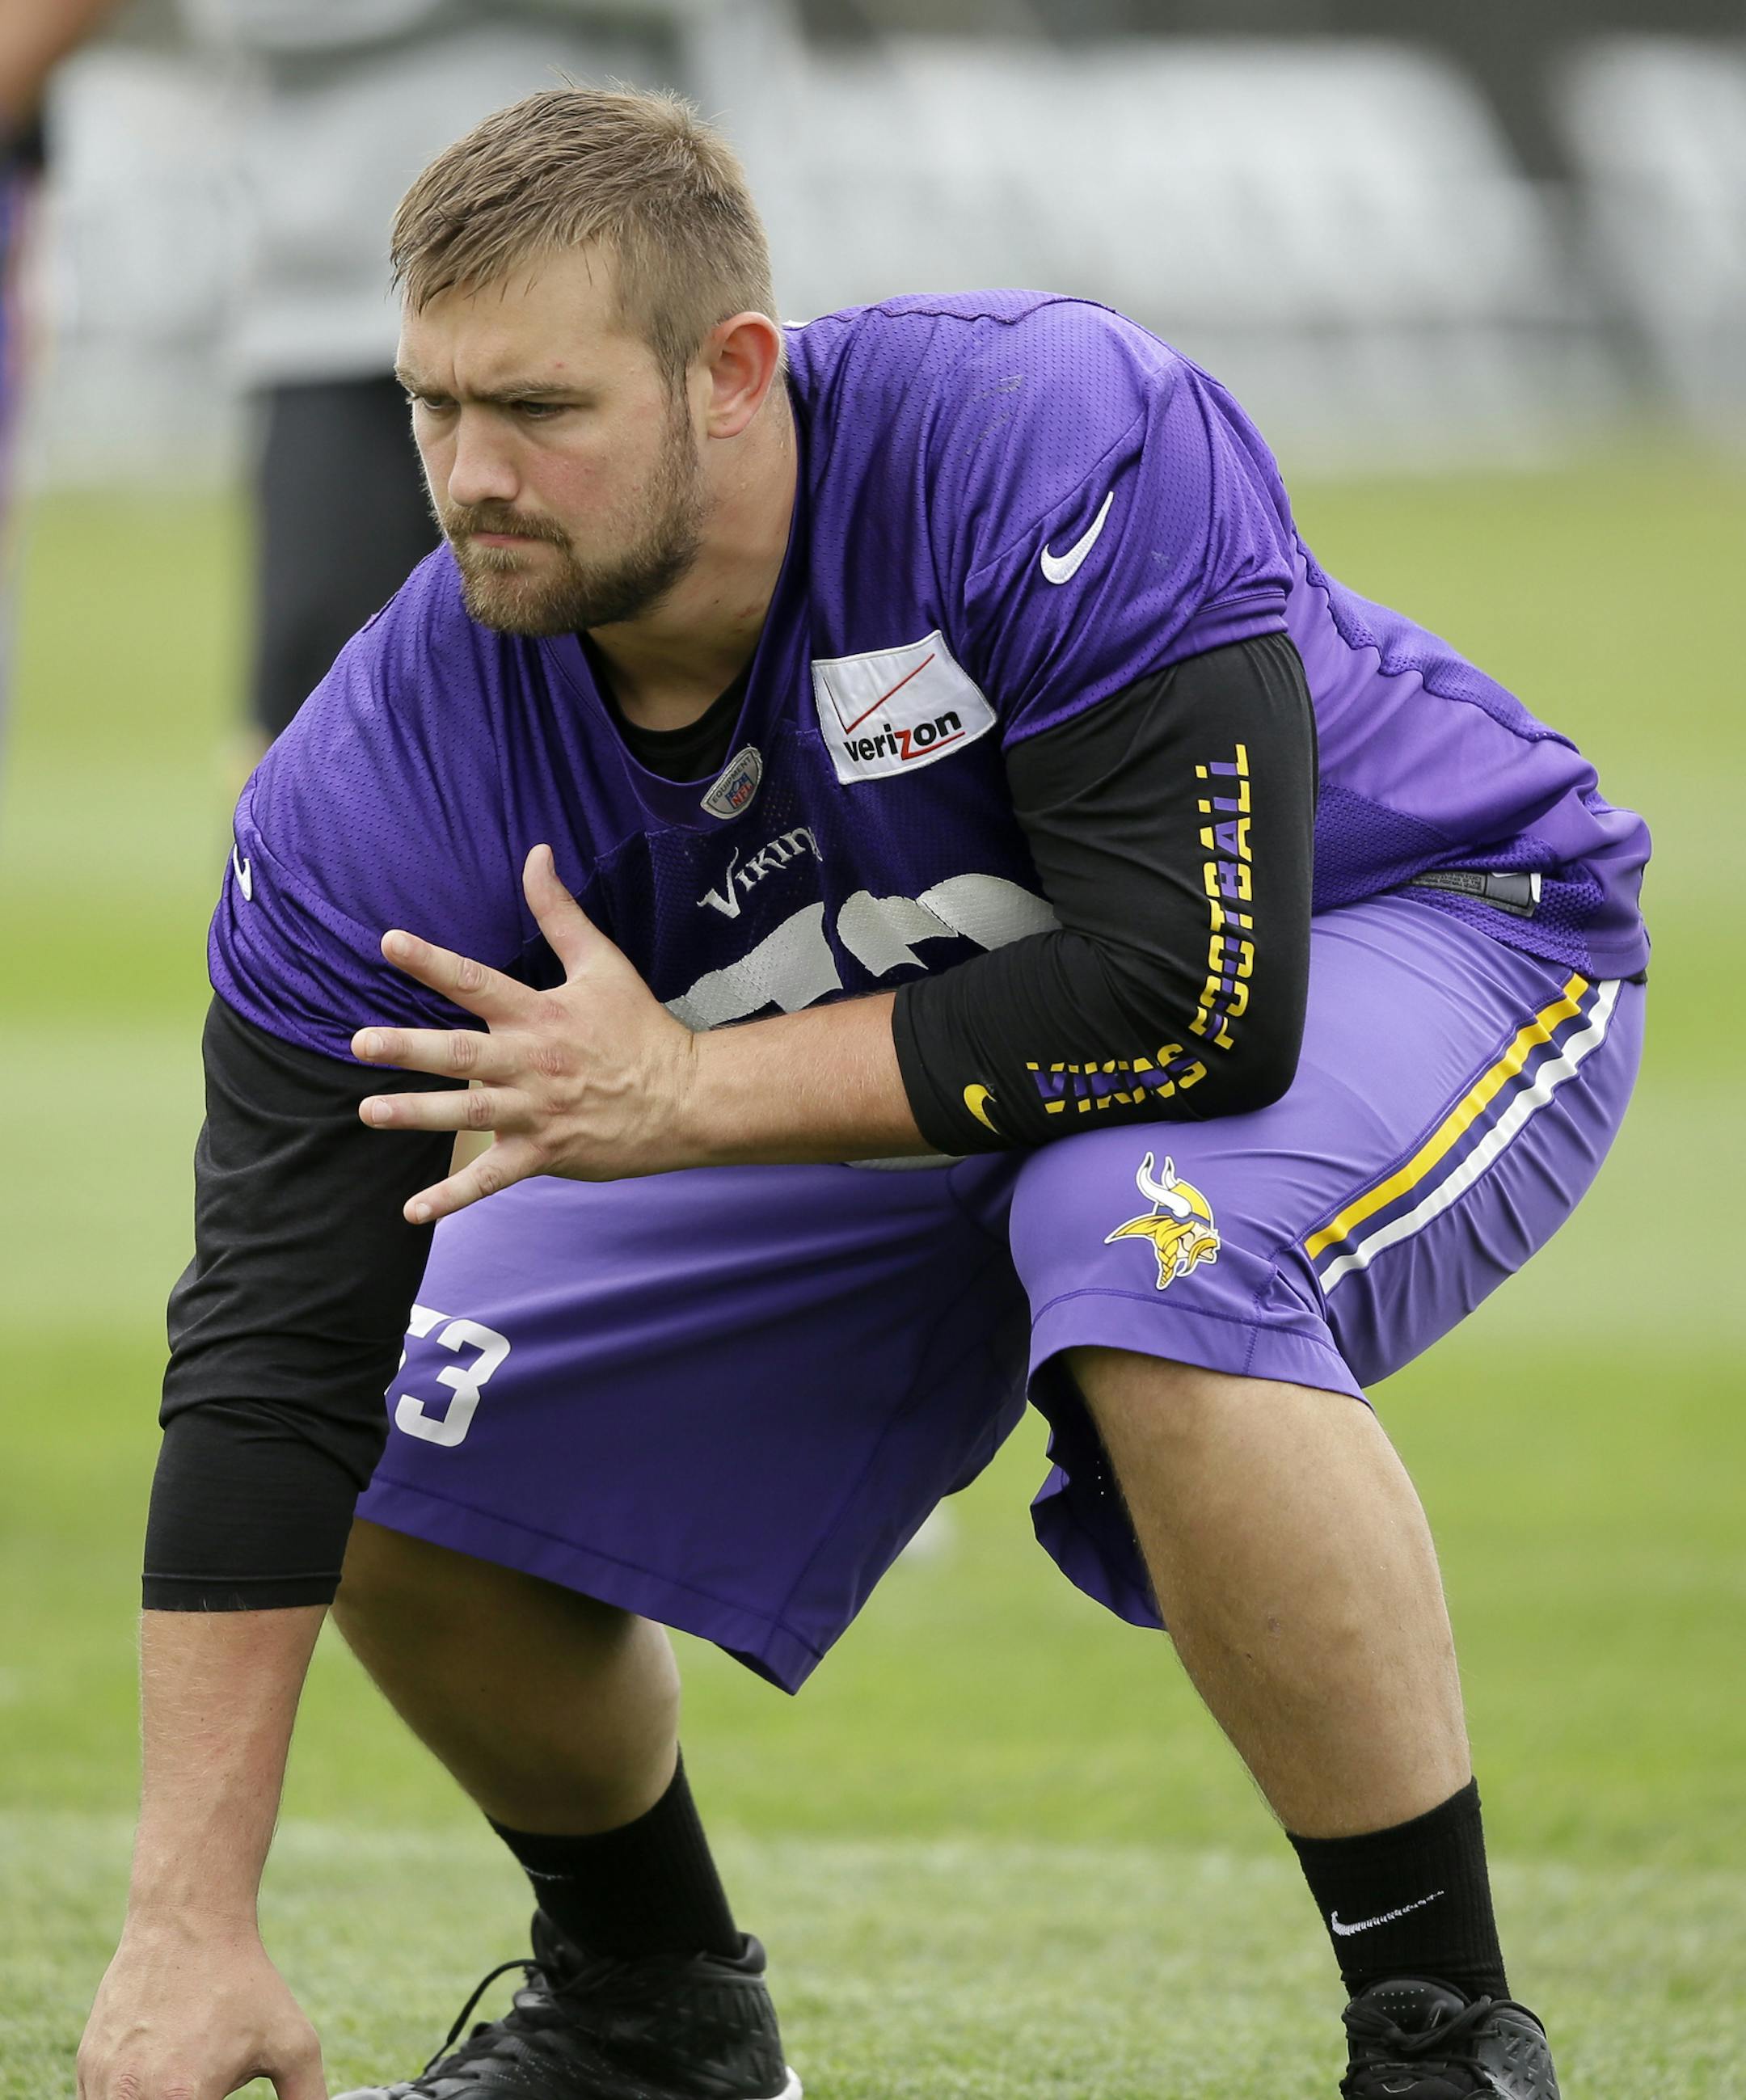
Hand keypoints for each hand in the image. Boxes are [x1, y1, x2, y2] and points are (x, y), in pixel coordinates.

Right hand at [79, 1920, 324, 2099]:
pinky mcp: (87, 2068)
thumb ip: (307, 2098)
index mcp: (184, 2097)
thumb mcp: (293, 2043)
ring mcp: (101, 2083)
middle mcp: (132, 2096)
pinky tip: (160, 2068)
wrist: (187, 1922)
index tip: (219, 2096)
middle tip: (203, 2085)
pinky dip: (131, 2098)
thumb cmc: (243, 1983)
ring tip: (184, 2073)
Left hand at [353, 844, 699, 1220]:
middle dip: (410, 1049)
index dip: (433, 962)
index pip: (478, 982)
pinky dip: (453, 1197)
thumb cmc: (640, 1028)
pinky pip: (491, 1179)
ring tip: (368, 1112)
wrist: (686, 1098)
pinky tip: (412, 1211)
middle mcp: (533, 1063)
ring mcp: (536, 1112)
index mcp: (542, 1014)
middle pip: (463, 1054)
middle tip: (360, 1044)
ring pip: (469, 1115)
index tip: (389, 944)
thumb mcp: (603, 963)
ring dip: (417, 1115)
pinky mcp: (544, 1154)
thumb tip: (535, 854)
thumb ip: (560, 912)